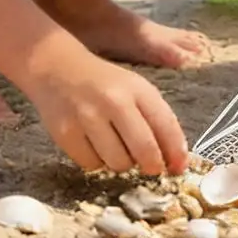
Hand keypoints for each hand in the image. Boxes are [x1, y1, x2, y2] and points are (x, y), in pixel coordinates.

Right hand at [26, 45, 187, 174]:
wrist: (58, 69)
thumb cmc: (105, 83)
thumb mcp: (135, 89)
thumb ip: (156, 118)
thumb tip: (175, 159)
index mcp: (138, 88)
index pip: (165, 125)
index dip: (176, 152)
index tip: (179, 168)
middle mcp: (114, 101)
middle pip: (144, 149)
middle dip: (152, 165)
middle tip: (151, 168)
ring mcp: (87, 117)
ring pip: (118, 163)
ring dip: (123, 163)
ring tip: (117, 148)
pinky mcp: (65, 133)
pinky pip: (91, 165)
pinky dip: (97, 162)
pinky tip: (95, 146)